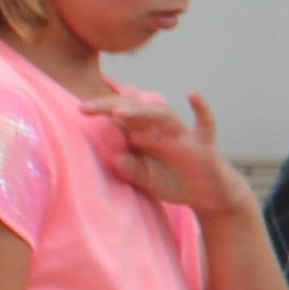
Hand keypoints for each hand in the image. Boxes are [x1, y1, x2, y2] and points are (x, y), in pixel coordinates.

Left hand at [96, 89, 257, 222]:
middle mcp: (161, 129)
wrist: (207, 195)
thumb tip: (113, 158)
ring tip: (119, 112)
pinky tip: (192, 94)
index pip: (122, 116)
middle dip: (113, 105)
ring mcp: (182, 134)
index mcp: (144, 135)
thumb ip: (131, 171)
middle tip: (88, 107)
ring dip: (143, 111)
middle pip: (138, 109)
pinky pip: (206, 123)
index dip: (103, 110)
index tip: (81, 109)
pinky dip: (201, 108)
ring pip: (163, 114)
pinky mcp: (204, 144)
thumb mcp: (146, 181)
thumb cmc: (174, 182)